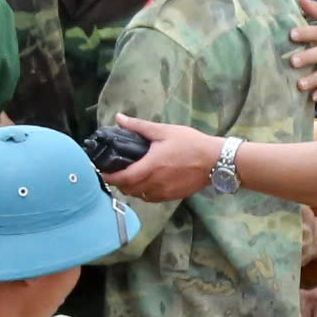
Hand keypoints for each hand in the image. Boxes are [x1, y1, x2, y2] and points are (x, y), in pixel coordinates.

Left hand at [101, 114, 222, 203]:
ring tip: (128, 177)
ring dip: (131, 188)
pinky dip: (144, 193)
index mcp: (151, 166)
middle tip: (114, 172)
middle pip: (129, 189)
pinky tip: (145, 183)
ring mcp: (164, 192)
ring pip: (139, 195)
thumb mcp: (163, 131)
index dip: (109, 177)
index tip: (100, 173)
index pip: (124, 178)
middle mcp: (156, 182)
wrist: (215, 160)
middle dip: (119, 182)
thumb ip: (139, 126)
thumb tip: (119, 118)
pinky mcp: (172, 196)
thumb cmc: (191, 143)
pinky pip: (151, 198)